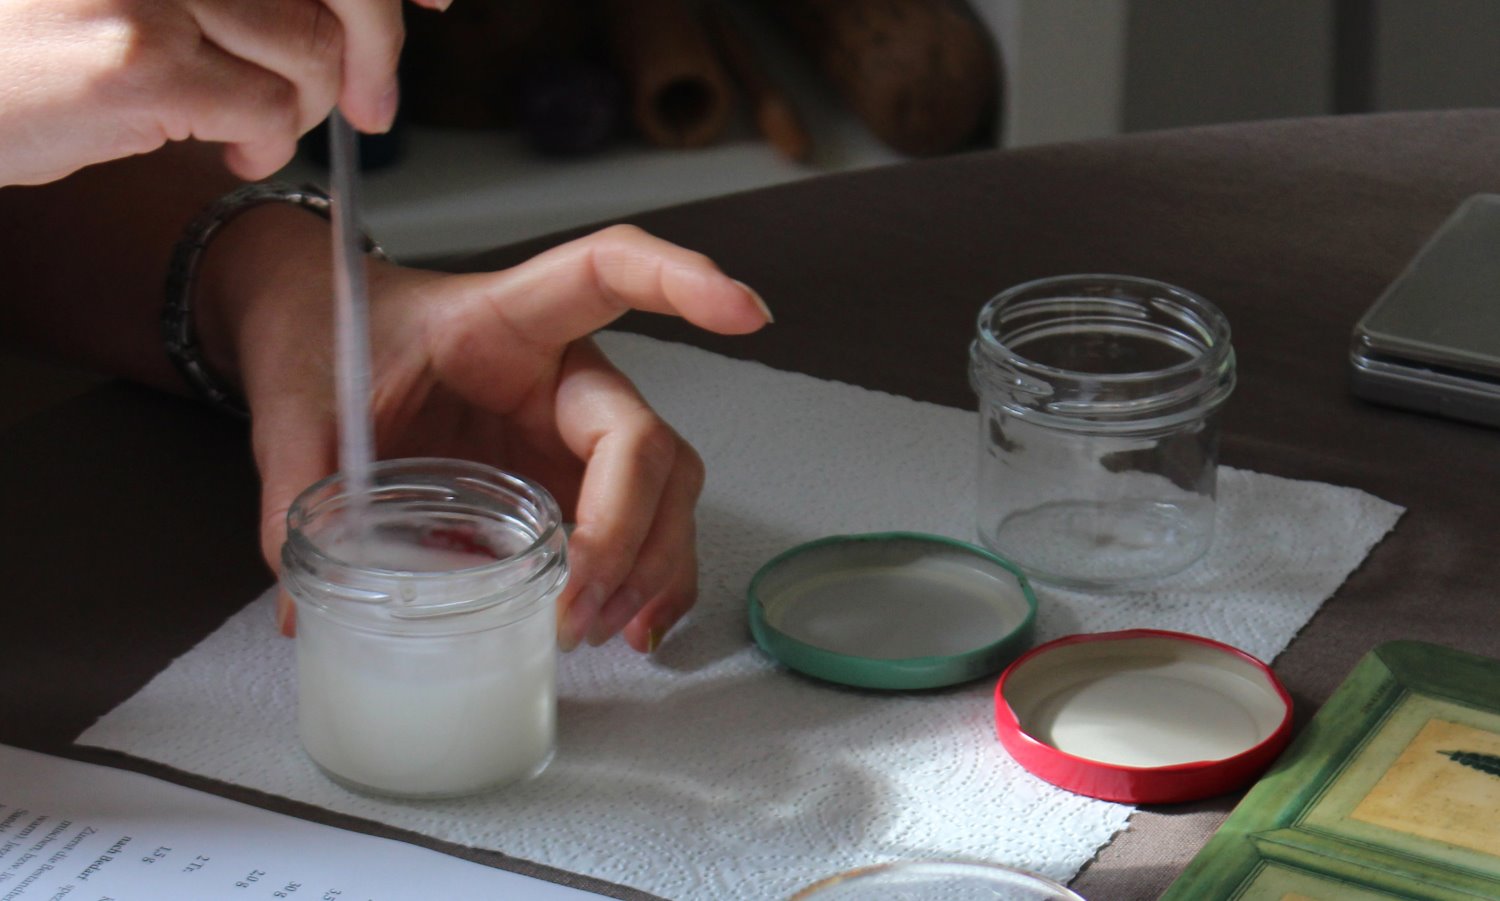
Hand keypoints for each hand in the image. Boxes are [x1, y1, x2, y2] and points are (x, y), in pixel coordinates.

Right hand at [0, 0, 447, 186]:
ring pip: (312, 48)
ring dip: (304, 105)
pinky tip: (229, 146)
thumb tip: (369, 6)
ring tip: (254, 123)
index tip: (435, 4)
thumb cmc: (38, 34)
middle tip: (371, 106)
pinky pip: (271, 106)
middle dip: (375, 49)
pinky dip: (267, 139)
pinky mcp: (140, 58)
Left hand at [199, 218, 771, 651]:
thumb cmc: (324, 341)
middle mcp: (561, 375)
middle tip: (573, 606)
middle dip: (628, 530)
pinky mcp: (568, 480)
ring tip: (599, 631)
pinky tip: (636, 625)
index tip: (742, 312)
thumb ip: (300, 486)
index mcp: (502, 320)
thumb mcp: (297, 402)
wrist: (316, 339)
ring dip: (648, 565)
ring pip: (664, 491)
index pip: (607, 275)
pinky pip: (643, 525)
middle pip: (645, 440)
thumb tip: (305, 604)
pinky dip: (652, 577)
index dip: (681, 283)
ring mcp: (572, 431)